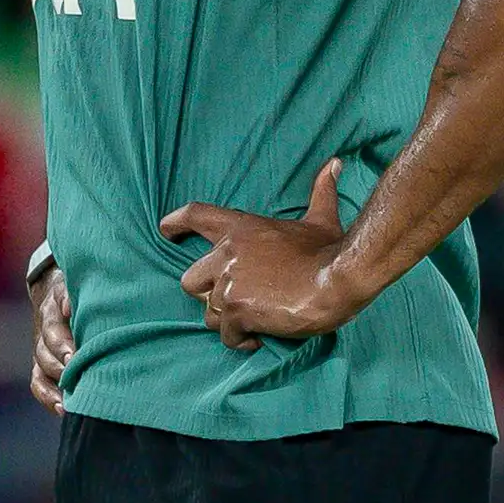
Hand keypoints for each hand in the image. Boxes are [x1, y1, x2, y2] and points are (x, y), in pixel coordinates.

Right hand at [25, 256, 73, 411]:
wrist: (60, 292)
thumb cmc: (82, 291)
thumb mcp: (78, 285)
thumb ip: (73, 295)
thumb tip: (69, 307)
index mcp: (52, 311)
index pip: (53, 329)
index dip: (62, 344)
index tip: (74, 357)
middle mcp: (43, 332)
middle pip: (46, 352)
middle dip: (60, 367)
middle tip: (74, 380)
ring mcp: (41, 350)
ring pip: (41, 370)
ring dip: (54, 387)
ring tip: (67, 404)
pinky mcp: (42, 365)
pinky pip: (39, 384)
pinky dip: (48, 398)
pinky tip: (63, 410)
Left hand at [161, 160, 360, 351]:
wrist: (338, 280)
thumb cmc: (329, 251)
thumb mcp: (321, 218)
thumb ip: (320, 191)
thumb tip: (334, 163)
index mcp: (241, 229)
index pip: (195, 215)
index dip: (175, 223)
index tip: (165, 231)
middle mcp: (227, 254)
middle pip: (191, 279)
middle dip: (206, 294)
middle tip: (233, 301)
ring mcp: (229, 284)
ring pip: (208, 311)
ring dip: (227, 320)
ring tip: (252, 321)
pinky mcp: (236, 311)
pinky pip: (226, 334)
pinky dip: (240, 340)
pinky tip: (258, 338)